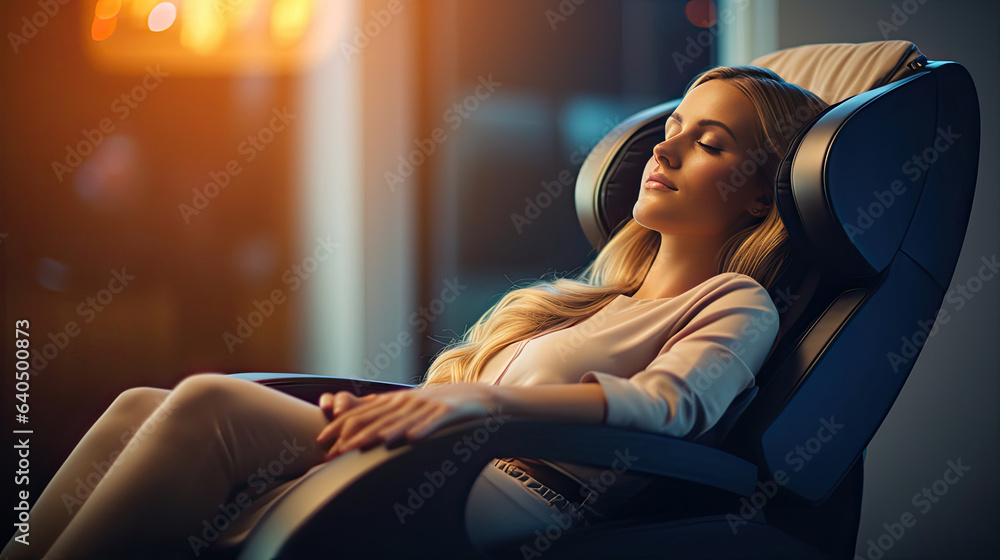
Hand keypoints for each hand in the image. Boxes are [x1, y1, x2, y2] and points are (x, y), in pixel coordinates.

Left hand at [315, 383, 500, 460]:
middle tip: (336, 451)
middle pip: (377, 418)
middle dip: (354, 434)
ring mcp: (429, 406)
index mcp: (395, 401)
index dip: (341, 426)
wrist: (477, 398)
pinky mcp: (450, 412)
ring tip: (366, 445)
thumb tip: (354, 426)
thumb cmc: (439, 407)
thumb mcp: (408, 408)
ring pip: (402, 421)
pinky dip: (423, 429)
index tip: (322, 441)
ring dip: (383, 434)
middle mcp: (408, 401)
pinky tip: (412, 439)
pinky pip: (435, 422)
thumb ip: (383, 414)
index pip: (362, 412)